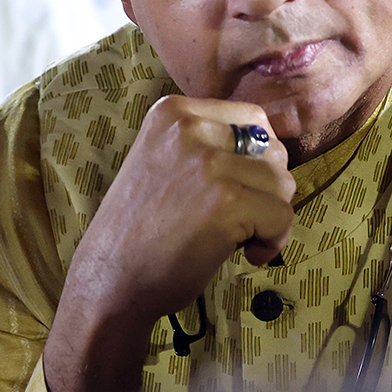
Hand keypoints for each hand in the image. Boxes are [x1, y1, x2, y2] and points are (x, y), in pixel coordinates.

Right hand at [43, 96, 296, 391]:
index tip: (230, 192)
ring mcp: (207, 163)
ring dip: (269, 217)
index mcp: (172, 111)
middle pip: (272, 150)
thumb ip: (208, 145)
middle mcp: (189, 128)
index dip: (255, 161)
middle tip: (233, 220)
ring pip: (283, 183)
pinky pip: (282, 216)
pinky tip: (245, 255)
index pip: (252, 119)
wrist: (109, 280)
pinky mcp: (226, 202)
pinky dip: (273, 241)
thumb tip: (278, 145)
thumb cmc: (141, 229)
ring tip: (235, 238)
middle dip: (265, 189)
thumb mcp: (164, 160)